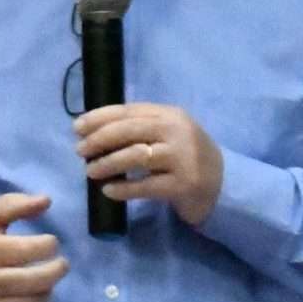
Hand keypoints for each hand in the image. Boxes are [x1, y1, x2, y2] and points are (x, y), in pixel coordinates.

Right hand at [0, 192, 67, 301]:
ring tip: (46, 282)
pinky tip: (32, 298)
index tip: (50, 243)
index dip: (49, 244)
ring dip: (47, 292)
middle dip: (57, 270)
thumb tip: (47, 200)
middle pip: (38, 280)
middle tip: (60, 264)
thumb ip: (14, 204)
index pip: (32, 249)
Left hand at [74, 103, 223, 224]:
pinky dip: (123, 188)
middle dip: (99, 139)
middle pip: (129, 130)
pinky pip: (145, 186)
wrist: (225, 185)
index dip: (99, 117)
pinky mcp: (183, 184)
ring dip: (107, 164)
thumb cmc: (186, 158)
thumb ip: (140, 128)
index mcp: (170, 115)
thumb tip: (93, 131)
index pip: (129, 110)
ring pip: (135, 156)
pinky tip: (109, 190)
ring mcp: (182, 158)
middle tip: (80, 150)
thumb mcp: (168, 134)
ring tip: (90, 171)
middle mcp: (177, 131)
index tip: (77, 127)